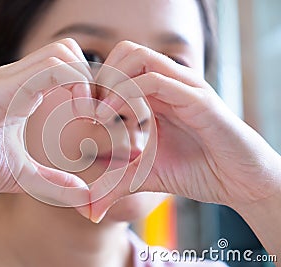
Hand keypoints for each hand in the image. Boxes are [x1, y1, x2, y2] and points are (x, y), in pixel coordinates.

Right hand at [0, 38, 91, 209]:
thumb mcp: (22, 175)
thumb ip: (52, 181)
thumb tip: (83, 193)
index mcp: (22, 92)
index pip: (64, 67)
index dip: (86, 86)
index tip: (93, 116)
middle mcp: (16, 79)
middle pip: (67, 49)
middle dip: (89, 76)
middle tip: (93, 110)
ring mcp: (9, 80)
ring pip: (61, 51)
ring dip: (83, 78)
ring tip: (85, 112)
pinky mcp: (3, 89)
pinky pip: (50, 68)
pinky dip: (73, 83)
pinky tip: (76, 112)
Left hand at [89, 41, 280, 221]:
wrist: (237, 182)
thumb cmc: (193, 171)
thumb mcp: (143, 176)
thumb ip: (114, 183)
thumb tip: (89, 210)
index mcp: (155, 93)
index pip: (117, 64)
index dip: (95, 85)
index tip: (84, 115)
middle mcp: (169, 83)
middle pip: (125, 51)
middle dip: (101, 78)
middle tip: (92, 112)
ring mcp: (184, 87)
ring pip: (139, 57)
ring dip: (114, 83)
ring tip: (104, 117)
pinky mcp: (198, 99)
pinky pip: (157, 81)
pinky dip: (131, 96)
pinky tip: (124, 125)